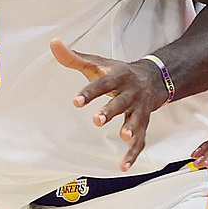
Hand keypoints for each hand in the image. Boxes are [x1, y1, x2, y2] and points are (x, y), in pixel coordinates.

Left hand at [55, 39, 166, 170]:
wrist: (154, 77)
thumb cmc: (118, 72)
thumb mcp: (98, 63)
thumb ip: (74, 57)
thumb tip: (53, 43)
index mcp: (118, 76)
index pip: (103, 83)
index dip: (90, 92)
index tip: (76, 101)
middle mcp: (130, 92)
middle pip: (121, 102)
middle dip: (110, 110)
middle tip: (97, 120)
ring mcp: (139, 108)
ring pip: (135, 119)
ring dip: (130, 128)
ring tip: (123, 137)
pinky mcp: (143, 122)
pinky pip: (141, 139)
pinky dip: (134, 153)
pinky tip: (124, 165)